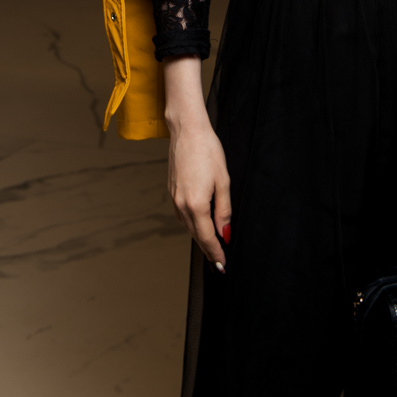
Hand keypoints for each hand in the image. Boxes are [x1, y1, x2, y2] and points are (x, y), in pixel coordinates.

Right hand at [168, 121, 231, 268]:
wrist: (187, 131)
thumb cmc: (208, 151)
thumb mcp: (224, 181)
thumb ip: (224, 210)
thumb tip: (225, 232)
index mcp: (196, 204)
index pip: (207, 237)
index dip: (216, 253)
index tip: (222, 264)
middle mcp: (182, 205)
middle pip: (196, 235)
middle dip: (208, 249)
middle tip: (219, 261)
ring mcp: (174, 198)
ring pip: (187, 226)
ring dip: (199, 237)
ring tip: (212, 245)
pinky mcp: (171, 191)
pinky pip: (181, 215)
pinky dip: (191, 224)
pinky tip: (199, 224)